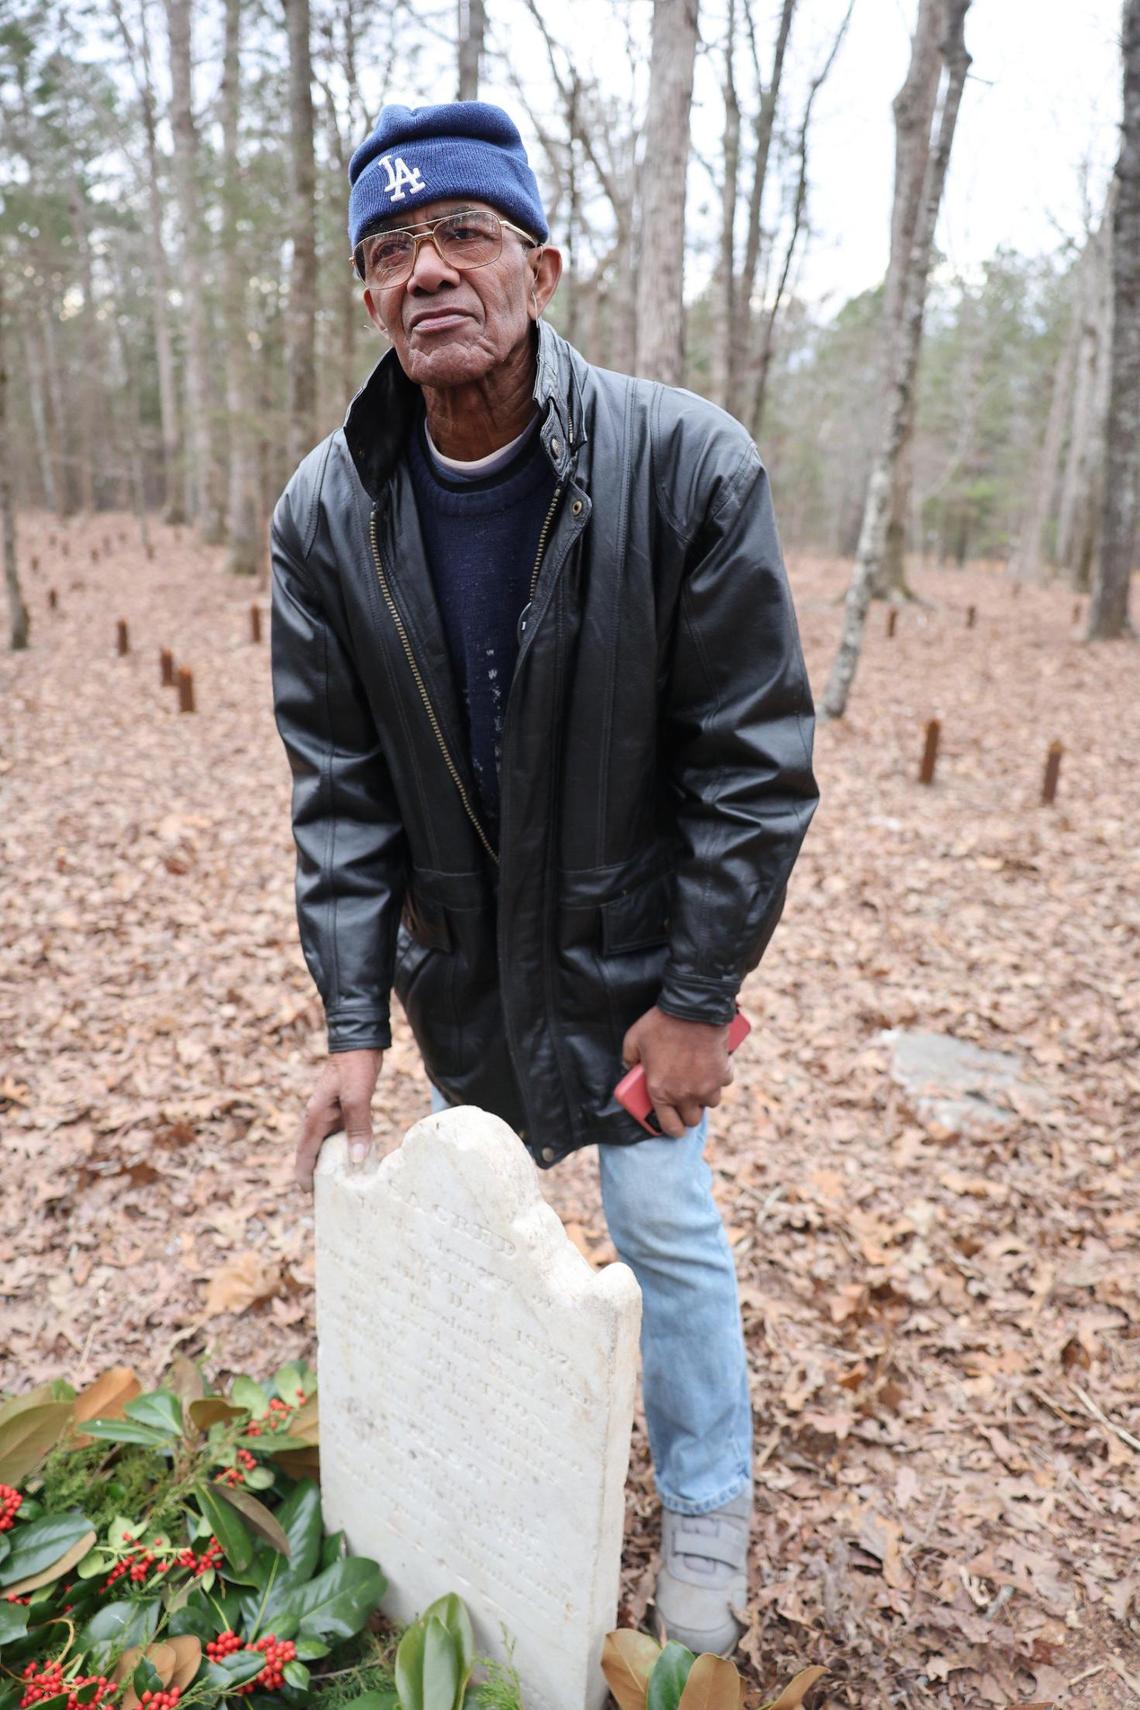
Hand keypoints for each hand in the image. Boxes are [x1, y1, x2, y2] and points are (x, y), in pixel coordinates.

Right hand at [295, 1048, 383, 1188]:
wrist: (359, 1043)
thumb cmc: (355, 1067)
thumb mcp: (357, 1097)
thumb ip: (358, 1127)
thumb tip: (357, 1159)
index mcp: (315, 1117)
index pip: (305, 1153)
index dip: (305, 1175)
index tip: (309, 1195)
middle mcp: (319, 1118)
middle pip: (314, 1153)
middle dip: (317, 1175)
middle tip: (327, 1198)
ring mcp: (330, 1114)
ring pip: (328, 1145)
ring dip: (332, 1164)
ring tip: (342, 1185)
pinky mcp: (343, 1110)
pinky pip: (341, 1136)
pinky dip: (345, 1149)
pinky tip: (356, 1159)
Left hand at [620, 1006, 733, 1137]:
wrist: (692, 1009)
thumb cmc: (661, 1024)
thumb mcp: (633, 1039)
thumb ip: (628, 1059)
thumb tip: (629, 1068)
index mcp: (661, 1091)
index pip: (670, 1126)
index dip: (673, 1129)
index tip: (675, 1126)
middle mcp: (685, 1094)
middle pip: (692, 1119)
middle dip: (689, 1112)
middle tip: (685, 1098)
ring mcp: (706, 1086)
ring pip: (710, 1103)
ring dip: (705, 1095)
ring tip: (698, 1079)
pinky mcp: (722, 1074)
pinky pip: (723, 1083)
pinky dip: (719, 1076)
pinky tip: (712, 1063)